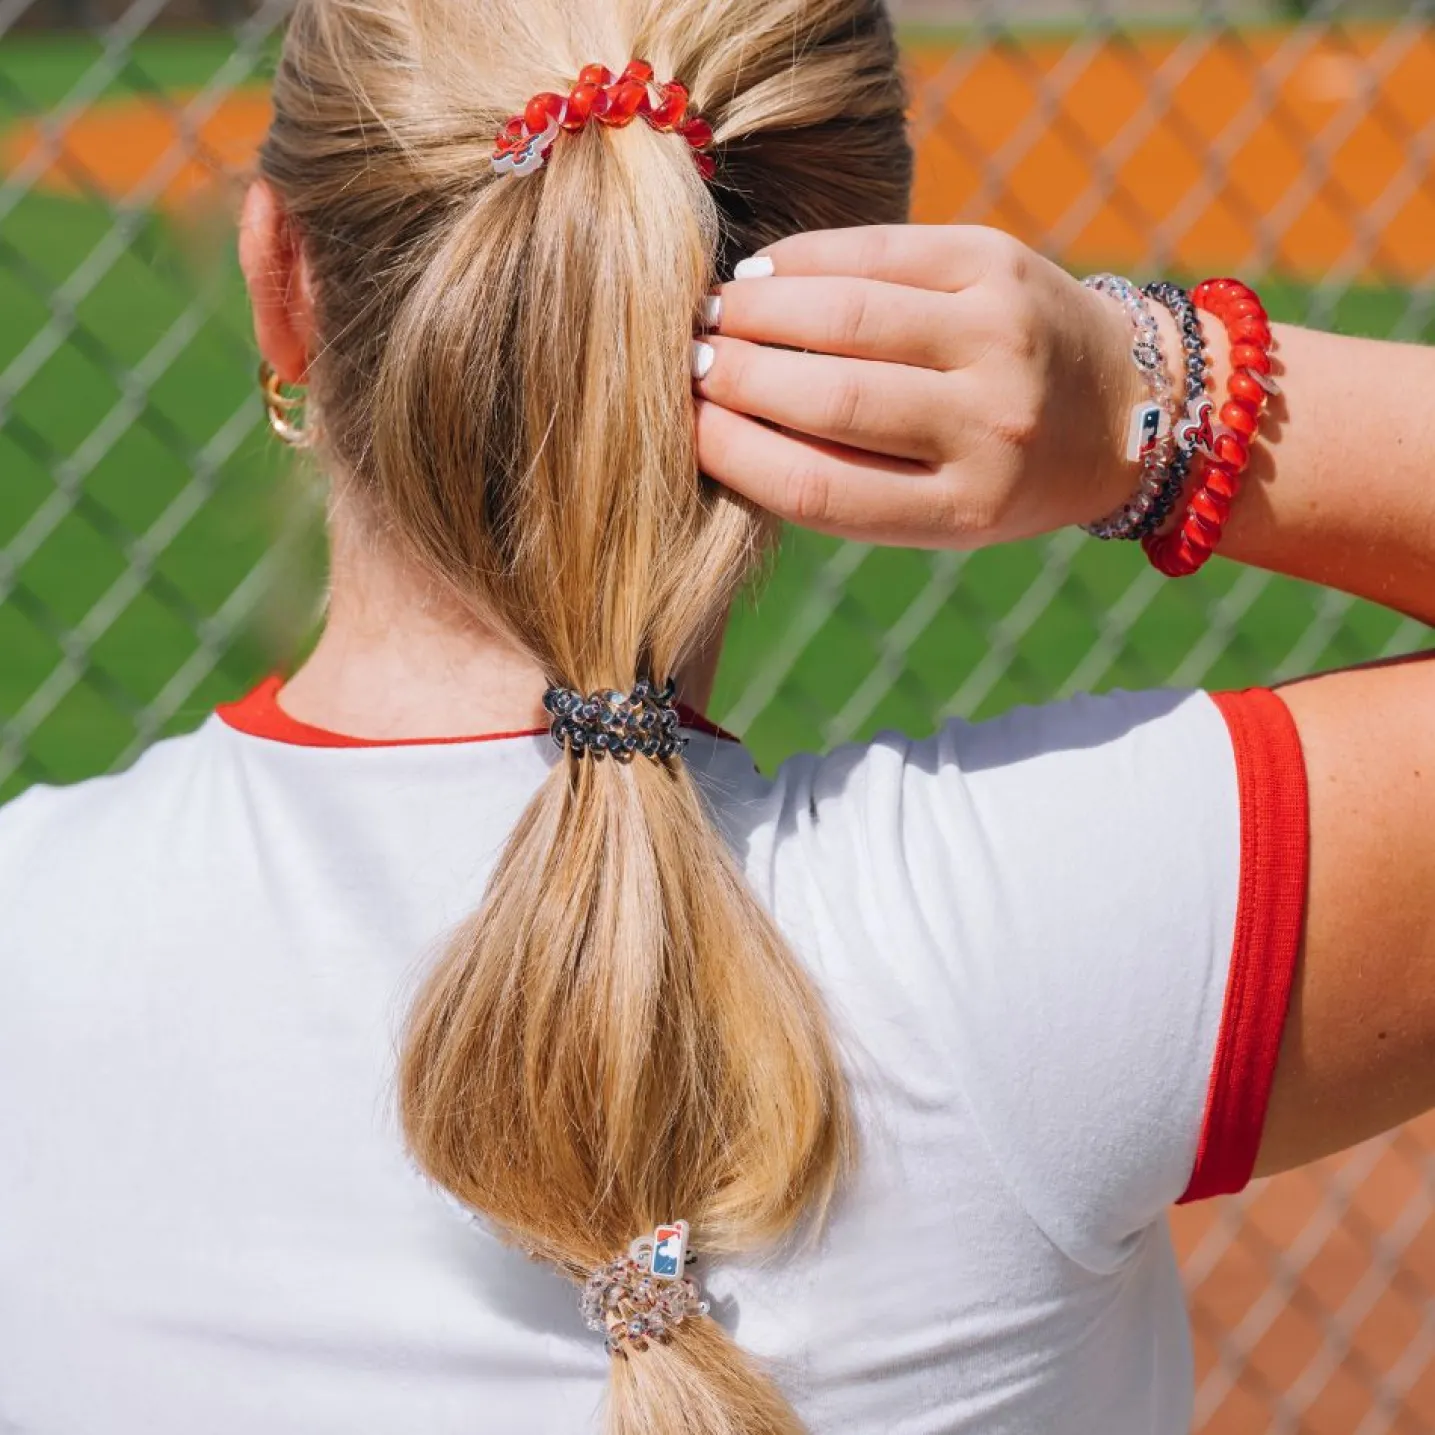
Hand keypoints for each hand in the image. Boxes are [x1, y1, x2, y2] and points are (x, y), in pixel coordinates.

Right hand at [694, 226, 1164, 548]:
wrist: (1124, 404)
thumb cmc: (1001, 471)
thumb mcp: (937, 511)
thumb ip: (844, 481)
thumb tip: (718, 422)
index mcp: (963, 508)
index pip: (816, 486)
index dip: (732, 453)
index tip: (684, 430)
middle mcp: (991, 426)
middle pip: (827, 398)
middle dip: (735, 376)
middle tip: (686, 364)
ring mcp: (1000, 336)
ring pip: (845, 316)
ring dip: (757, 312)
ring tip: (713, 317)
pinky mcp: (997, 262)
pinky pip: (878, 251)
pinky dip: (805, 262)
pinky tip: (764, 277)